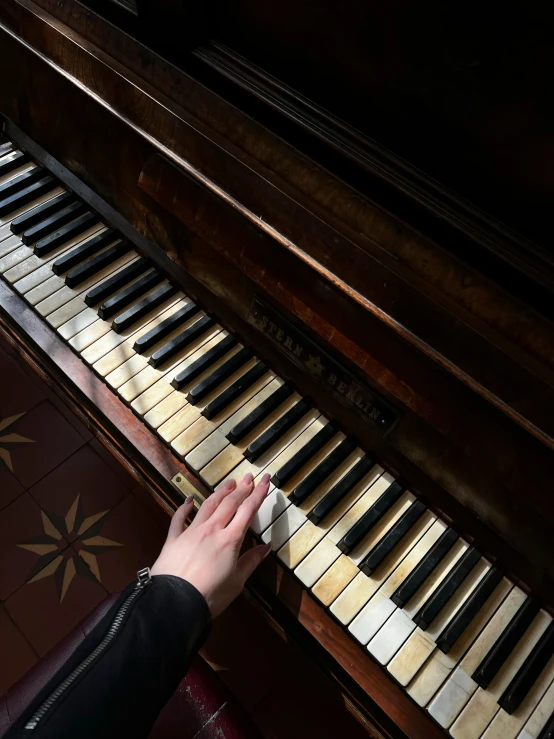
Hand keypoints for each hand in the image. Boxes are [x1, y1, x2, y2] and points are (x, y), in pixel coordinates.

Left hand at [151, 472, 271, 617]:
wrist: (174, 603)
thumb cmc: (209, 596)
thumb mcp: (236, 582)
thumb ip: (251, 561)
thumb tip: (266, 547)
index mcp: (230, 540)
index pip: (248, 511)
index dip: (258, 494)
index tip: (265, 480)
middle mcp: (212, 530)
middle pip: (229, 503)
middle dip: (241, 488)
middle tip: (249, 477)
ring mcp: (191, 532)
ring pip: (208, 505)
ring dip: (219, 493)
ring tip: (228, 483)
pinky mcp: (174, 538)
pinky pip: (179, 518)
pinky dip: (185, 507)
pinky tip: (189, 499)